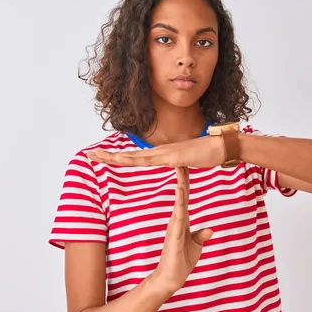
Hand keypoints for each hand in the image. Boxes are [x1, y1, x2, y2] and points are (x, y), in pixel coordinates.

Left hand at [86, 136, 224, 167]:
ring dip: (114, 157)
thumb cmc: (208, 153)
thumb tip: (178, 165)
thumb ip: (181, 163)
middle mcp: (160, 151)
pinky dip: (135, 160)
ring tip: (97, 156)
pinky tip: (123, 160)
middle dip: (108, 156)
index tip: (102, 157)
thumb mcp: (190, 161)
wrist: (222, 146)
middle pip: (129, 155)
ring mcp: (166, 153)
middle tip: (88, 155)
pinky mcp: (173, 157)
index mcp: (162, 154)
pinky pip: (151, 160)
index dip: (118, 157)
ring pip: (135, 157)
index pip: (136, 157)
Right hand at [151, 167, 212, 294]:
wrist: (171, 278)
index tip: (186, 166)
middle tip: (180, 159)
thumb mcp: (196, 246)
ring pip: (179, 200)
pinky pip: (178, 214)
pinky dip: (180, 201)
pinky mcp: (175, 233)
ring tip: (180, 168)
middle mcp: (178, 219)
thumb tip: (210, 230)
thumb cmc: (181, 262)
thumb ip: (201, 236)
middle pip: (181, 194)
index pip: (185, 197)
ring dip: (181, 184)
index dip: (186, 182)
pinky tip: (181, 190)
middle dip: (182, 176)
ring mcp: (175, 225)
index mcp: (183, 220)